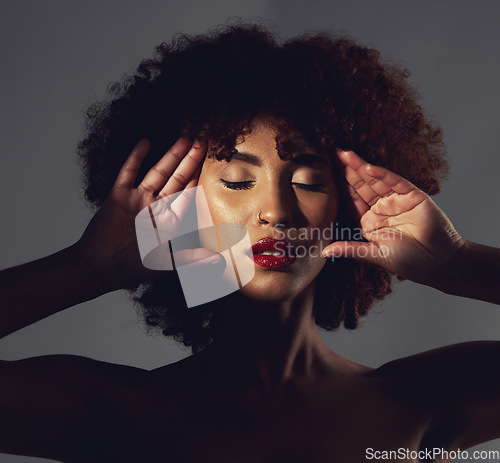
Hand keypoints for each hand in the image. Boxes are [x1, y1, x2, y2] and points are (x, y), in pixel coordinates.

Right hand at [73, 137, 217, 290]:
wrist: (101, 268)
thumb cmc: (133, 267)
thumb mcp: (168, 262)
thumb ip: (193, 258)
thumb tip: (219, 261)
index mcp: (169, 219)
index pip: (189, 193)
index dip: (200, 177)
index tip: (213, 160)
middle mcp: (155, 205)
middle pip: (177, 177)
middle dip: (191, 159)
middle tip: (204, 139)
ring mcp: (137, 198)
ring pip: (158, 172)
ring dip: (171, 155)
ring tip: (185, 137)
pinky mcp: (119, 195)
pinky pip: (128, 172)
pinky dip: (136, 157)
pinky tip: (145, 142)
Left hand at [322, 149, 465, 284]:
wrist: (439, 262)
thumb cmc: (409, 261)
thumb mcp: (375, 255)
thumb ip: (350, 250)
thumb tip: (323, 252)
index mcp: (369, 221)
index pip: (350, 199)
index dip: (338, 185)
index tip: (324, 171)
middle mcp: (380, 208)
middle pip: (360, 185)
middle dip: (346, 169)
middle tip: (331, 151)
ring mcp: (396, 200)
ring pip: (374, 180)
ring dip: (360, 166)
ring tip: (344, 153)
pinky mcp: (412, 195)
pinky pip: (394, 182)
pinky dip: (382, 174)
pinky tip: (368, 167)